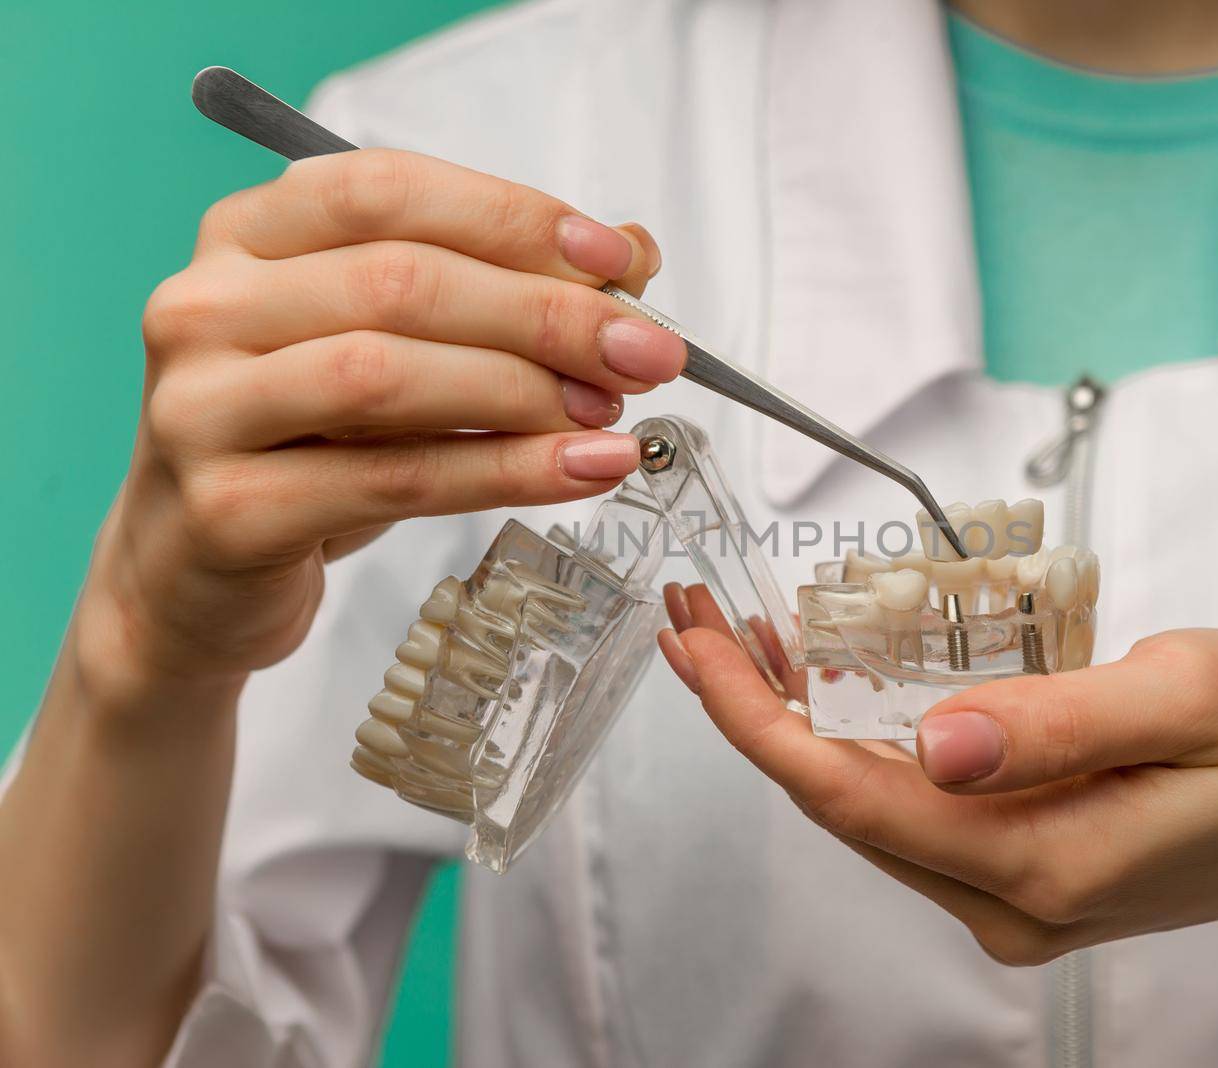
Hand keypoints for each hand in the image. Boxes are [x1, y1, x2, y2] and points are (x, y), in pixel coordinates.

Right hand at [84, 148, 683, 703]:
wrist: (198, 575)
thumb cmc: (311, 446)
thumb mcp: (399, 351)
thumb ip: (501, 291)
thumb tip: (635, 258)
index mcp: (247, 236)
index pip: (389, 191)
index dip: (514, 218)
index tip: (620, 261)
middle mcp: (206, 305)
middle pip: (400, 282)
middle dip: (547, 314)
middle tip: (648, 354)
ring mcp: (200, 408)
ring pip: (388, 375)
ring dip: (525, 392)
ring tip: (613, 416)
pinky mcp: (227, 509)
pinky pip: (393, 480)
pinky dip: (504, 473)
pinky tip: (581, 472)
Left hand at [658, 596, 1217, 965]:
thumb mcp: (1193, 696)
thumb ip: (1060, 721)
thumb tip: (932, 740)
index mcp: (1046, 862)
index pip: (855, 795)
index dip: (758, 720)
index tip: (698, 646)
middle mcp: (1013, 900)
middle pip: (842, 805)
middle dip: (756, 713)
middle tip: (698, 618)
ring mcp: (1016, 895)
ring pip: (868, 807)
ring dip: (796, 725)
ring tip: (738, 639)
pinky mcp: (1024, 872)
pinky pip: (912, 808)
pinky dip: (856, 741)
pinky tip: (828, 683)